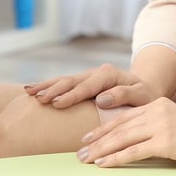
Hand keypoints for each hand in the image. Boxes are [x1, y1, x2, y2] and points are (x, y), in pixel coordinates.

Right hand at [25, 63, 160, 110]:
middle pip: (71, 81)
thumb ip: (125, 95)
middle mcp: (96, 73)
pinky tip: (31, 90)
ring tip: (29, 92)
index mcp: (110, 75)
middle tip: (39, 99)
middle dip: (54, 89)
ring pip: (63, 80)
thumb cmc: (145, 96)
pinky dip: (47, 86)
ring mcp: (87, 77)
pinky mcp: (82, 83)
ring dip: (46, 86)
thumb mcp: (143, 96)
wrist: (145, 89)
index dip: (72, 94)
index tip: (58, 103)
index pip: (88, 86)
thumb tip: (102, 99)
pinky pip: (62, 84)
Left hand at [76, 97, 175, 167]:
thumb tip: (138, 140)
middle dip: (96, 140)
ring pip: (122, 138)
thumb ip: (158, 126)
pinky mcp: (166, 141)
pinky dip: (116, 158)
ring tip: (86, 160)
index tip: (88, 138)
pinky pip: (134, 151)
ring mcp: (160, 125)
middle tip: (79, 152)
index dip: (103, 128)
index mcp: (157, 104)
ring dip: (101, 150)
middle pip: (119, 127)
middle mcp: (155, 110)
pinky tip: (104, 164)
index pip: (123, 117)